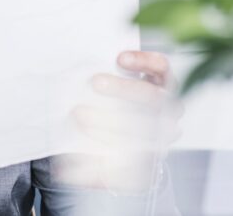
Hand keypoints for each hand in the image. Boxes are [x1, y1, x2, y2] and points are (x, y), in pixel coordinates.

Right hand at [57, 50, 182, 192]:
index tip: (80, 134)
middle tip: (79, 113)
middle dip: (110, 121)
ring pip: (154, 97)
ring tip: (96, 82)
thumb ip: (88, 169)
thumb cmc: (112, 135)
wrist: (127, 107)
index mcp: (150, 150)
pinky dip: (143, 63)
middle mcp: (164, 126)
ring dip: (125, 90)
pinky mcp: (163, 75)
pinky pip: (160, 68)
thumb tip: (65, 173)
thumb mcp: (101, 160)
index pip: (135, 151)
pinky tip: (120, 59)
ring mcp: (167, 100)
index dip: (108, 143)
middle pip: (145, 126)